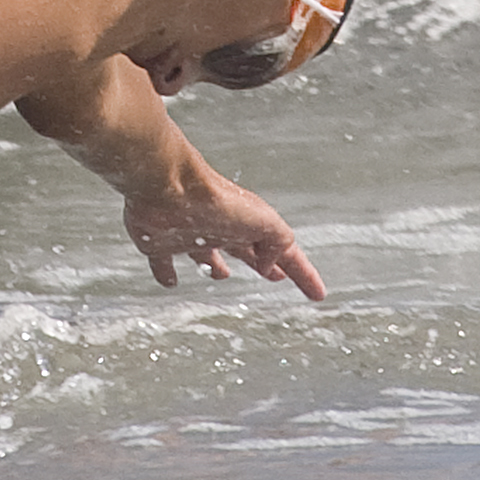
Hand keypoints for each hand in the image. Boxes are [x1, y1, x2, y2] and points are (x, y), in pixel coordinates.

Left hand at [126, 168, 329, 300]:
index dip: (303, 274)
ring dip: (216, 267)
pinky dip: (166, 273)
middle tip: (274, 277)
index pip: (285, 253)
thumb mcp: (263, 221)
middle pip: (247, 251)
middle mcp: (222, 230)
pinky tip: (169, 281)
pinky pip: (164, 262)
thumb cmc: (215, 200)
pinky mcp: (161, 242)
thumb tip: (268, 266)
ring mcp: (191, 236)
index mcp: (251, 225)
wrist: (166, 186)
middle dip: (263, 264)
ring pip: (208, 255)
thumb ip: (277, 242)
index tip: (318, 294)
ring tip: (222, 276)